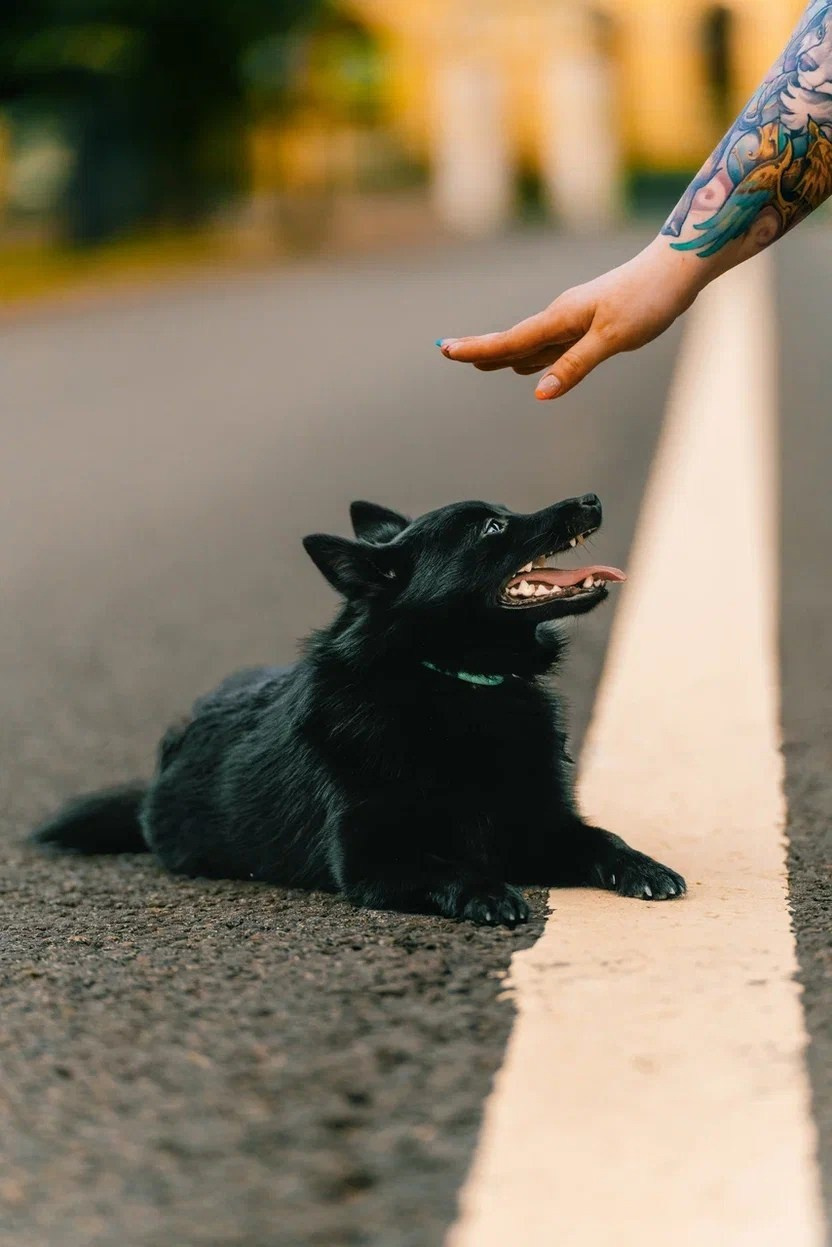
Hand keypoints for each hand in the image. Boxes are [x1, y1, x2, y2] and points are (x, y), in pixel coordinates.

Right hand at [437, 236, 709, 401]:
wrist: (678, 268)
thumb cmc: (648, 300)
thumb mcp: (612, 339)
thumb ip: (575, 366)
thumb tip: (540, 394)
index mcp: (561, 317)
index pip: (510, 340)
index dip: (477, 349)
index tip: (446, 351)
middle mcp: (562, 316)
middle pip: (514, 340)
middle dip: (482, 349)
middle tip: (449, 353)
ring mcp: (575, 318)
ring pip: (533, 343)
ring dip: (505, 353)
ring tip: (480, 361)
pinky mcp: (591, 321)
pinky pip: (553, 343)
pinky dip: (534, 355)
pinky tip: (531, 364)